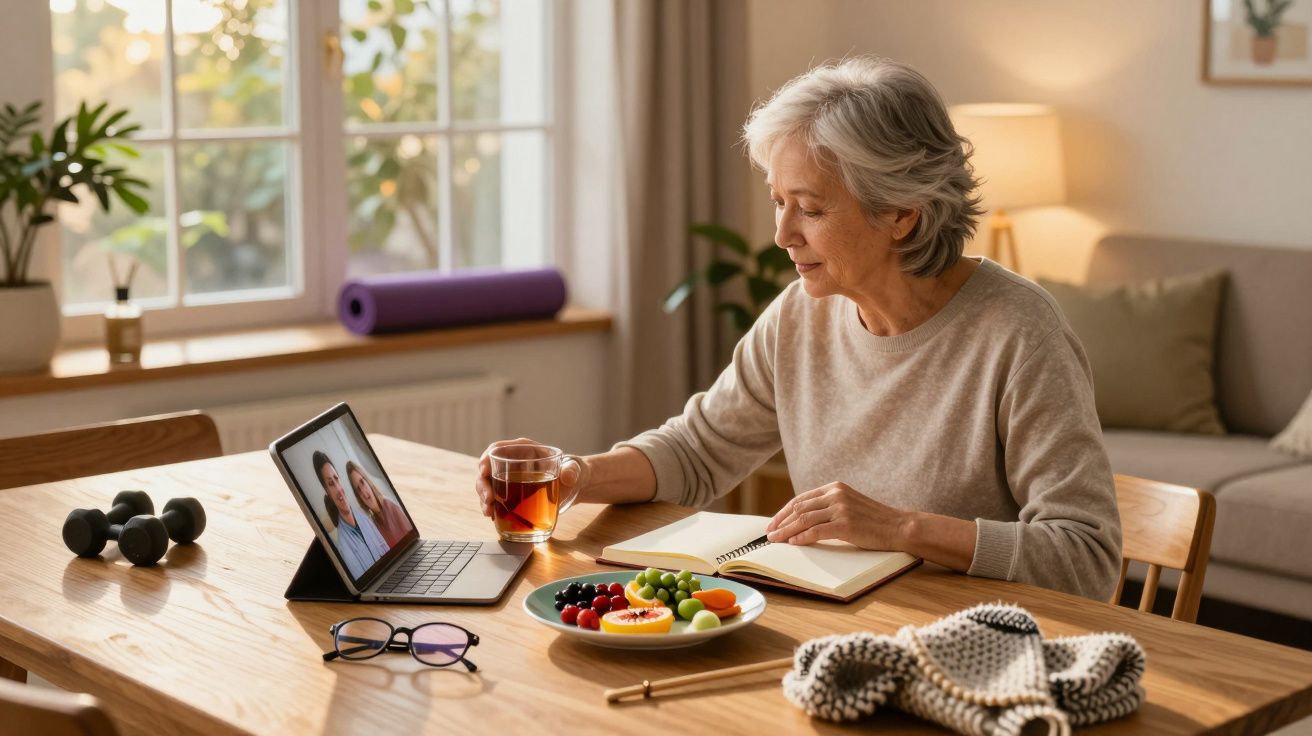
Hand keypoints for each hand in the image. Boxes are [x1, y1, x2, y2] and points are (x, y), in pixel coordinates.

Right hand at [475, 438, 584, 518]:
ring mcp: (509, 479)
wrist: (574, 486)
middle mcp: (512, 463)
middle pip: (488, 470)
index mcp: (524, 450)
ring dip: (484, 500)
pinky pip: (495, 500)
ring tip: (489, 513)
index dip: (487, 458)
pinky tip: (493, 517)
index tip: (483, 471)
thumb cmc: (572, 471)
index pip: (499, 449)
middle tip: (488, 500)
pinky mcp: (511, 494)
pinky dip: (491, 508)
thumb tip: (568, 476)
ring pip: (488, 487)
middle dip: (483, 485)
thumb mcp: (575, 469)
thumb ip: (572, 470)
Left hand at [764, 482, 910, 550]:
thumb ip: (829, 506)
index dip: (784, 512)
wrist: (898, 526)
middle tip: (769, 533)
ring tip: (776, 540)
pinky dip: (801, 538)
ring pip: (804, 519)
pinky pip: (816, 531)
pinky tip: (793, 543)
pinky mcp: (846, 524)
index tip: (773, 522)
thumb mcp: (849, 504)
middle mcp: (835, 494)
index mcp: (835, 487)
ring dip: (786, 531)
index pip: (801, 499)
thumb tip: (802, 519)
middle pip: (799, 508)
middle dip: (781, 521)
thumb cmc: (874, 520)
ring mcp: (841, 508)